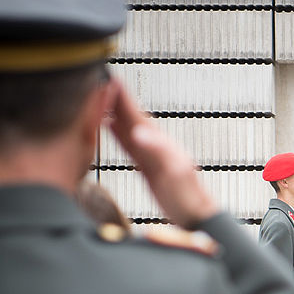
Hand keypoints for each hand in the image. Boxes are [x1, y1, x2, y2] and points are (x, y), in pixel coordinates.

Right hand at [104, 78, 217, 227]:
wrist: (196, 216)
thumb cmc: (187, 197)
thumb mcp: (173, 173)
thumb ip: (157, 151)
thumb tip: (138, 131)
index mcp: (160, 142)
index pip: (136, 114)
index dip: (122, 97)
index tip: (108, 77)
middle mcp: (155, 144)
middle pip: (130, 116)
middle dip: (114, 97)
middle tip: (97, 77)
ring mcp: (151, 153)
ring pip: (127, 126)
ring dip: (113, 110)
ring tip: (98, 93)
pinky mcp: (147, 165)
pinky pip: (128, 143)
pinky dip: (116, 131)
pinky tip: (108, 125)